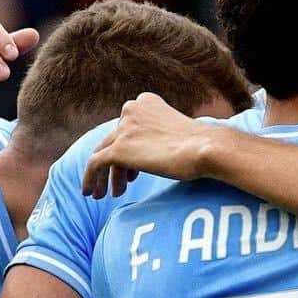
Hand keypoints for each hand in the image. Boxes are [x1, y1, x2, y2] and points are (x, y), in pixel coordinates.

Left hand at [81, 92, 223, 198]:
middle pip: (115, 141)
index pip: (128, 128)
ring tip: (106, 195)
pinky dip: (89, 179)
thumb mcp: (180, 134)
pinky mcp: (119, 148)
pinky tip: (90, 193)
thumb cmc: (203, 147)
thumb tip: (155, 154)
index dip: (128, 152)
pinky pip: (95, 164)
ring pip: (103, 153)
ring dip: (105, 176)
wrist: (207, 149)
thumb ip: (162, 136)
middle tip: (120, 187)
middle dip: (116, 166)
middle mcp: (132, 109)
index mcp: (147, 102)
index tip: (134, 174)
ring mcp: (124, 128)